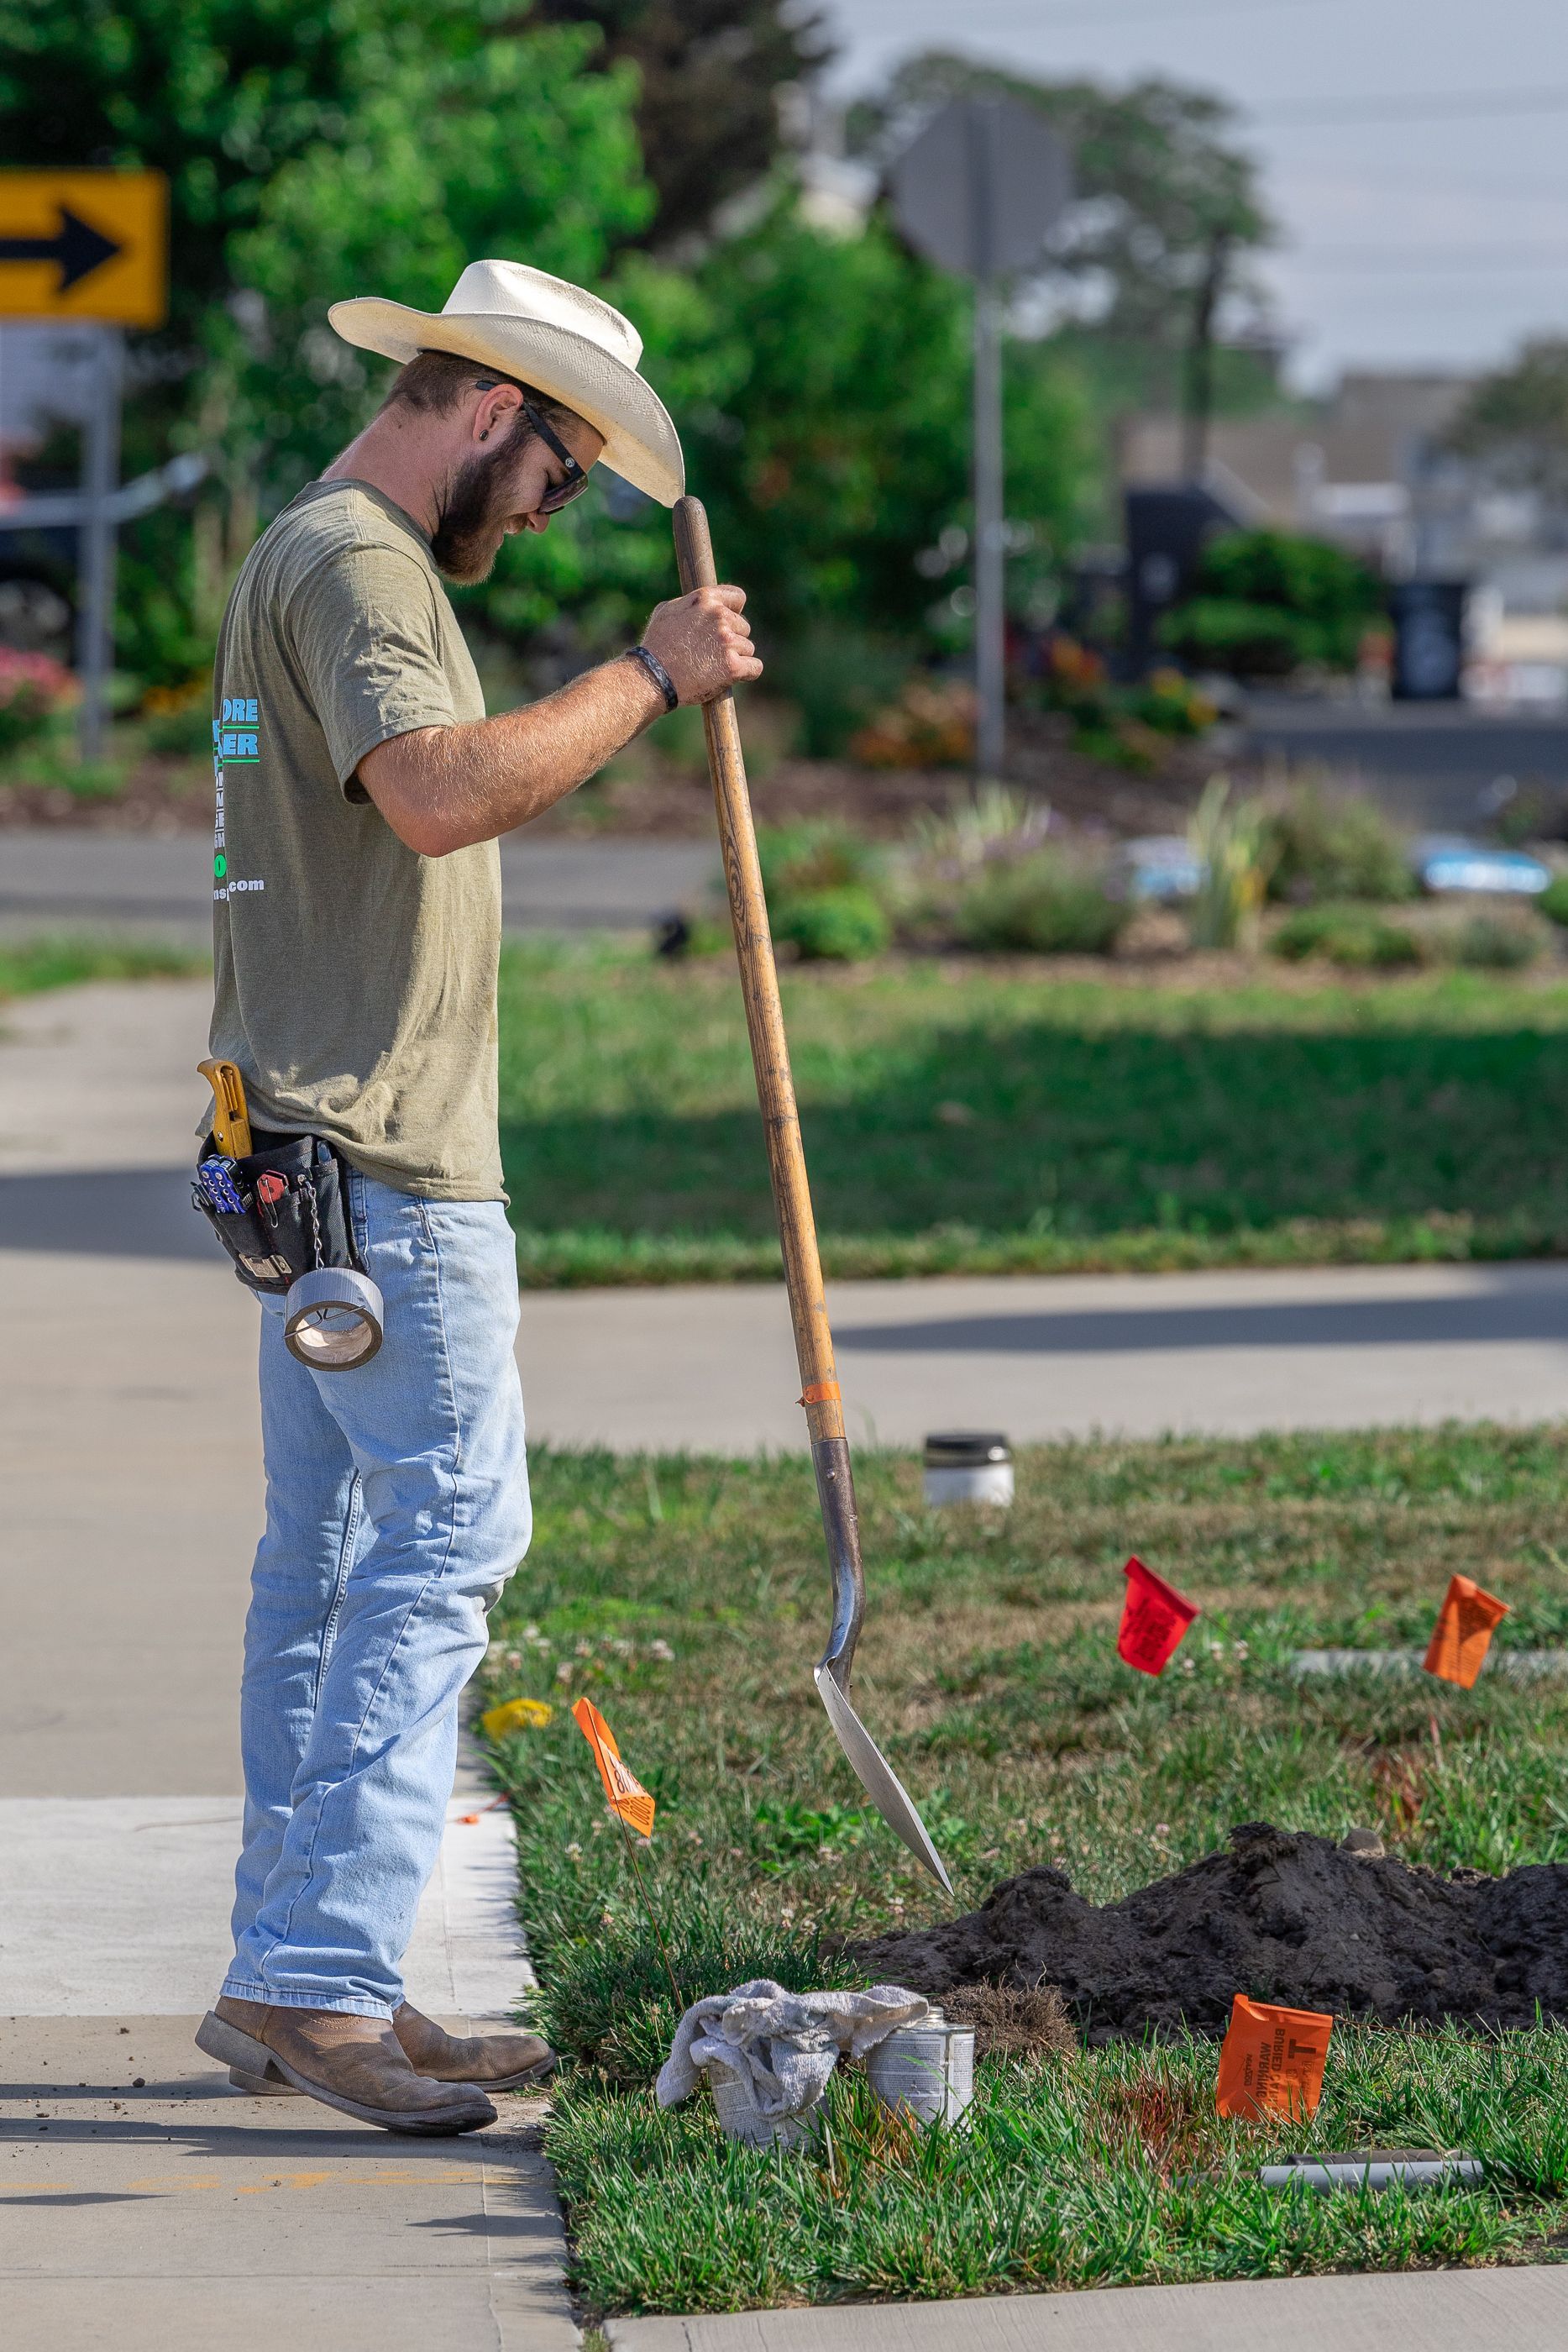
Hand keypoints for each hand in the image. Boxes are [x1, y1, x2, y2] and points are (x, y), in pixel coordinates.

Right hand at [641, 585, 761, 704]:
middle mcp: (720, 616)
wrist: (652, 678)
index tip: (729, 623)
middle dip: (732, 638)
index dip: (735, 611)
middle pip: (744, 626)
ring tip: (712, 666)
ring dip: (736, 657)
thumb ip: (691, 603)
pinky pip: (755, 667)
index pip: (738, 597)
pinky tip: (731, 676)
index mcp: (705, 599)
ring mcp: (728, 641)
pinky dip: (746, 673)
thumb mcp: (667, 611)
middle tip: (712, 652)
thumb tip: (705, 602)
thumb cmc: (656, 646)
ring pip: (748, 648)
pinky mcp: (733, 666)